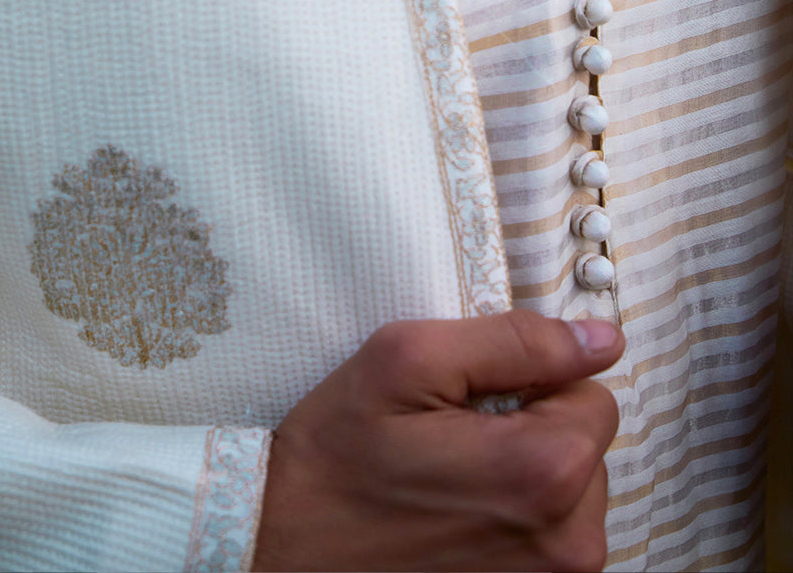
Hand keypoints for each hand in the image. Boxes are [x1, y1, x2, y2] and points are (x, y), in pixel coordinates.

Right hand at [252, 309, 624, 571]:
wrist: (283, 545)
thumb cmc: (338, 452)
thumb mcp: (411, 358)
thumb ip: (516, 341)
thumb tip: (603, 341)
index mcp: (545, 470)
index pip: (594, 391)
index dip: (534, 378)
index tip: (473, 397)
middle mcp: (568, 541)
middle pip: (588, 445)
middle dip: (532, 426)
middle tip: (451, 435)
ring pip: (574, 491)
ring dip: (525, 473)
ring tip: (449, 477)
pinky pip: (550, 533)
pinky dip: (513, 515)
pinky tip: (455, 513)